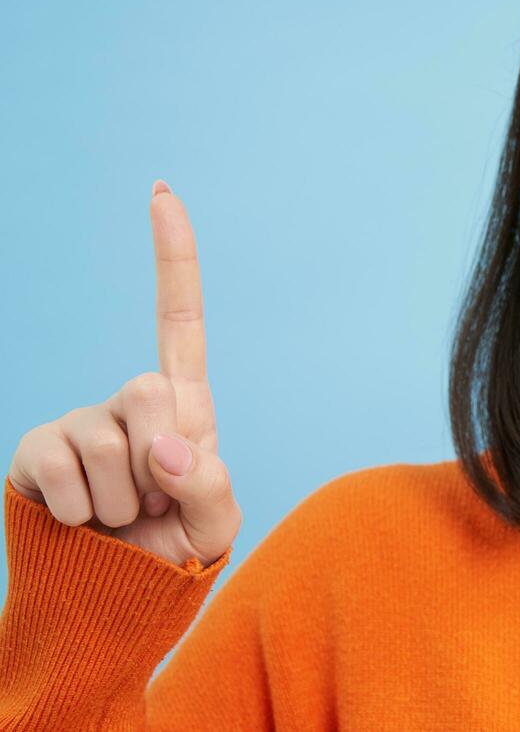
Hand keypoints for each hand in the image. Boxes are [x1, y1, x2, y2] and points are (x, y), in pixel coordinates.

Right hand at [7, 180, 239, 568]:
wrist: (114, 598)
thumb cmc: (174, 551)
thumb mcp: (214, 524)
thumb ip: (209, 486)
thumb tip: (166, 447)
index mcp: (182, 404)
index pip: (178, 319)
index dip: (172, 256)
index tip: (161, 192)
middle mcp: (126, 400)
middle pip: (146, 387)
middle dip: (160, 457)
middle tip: (157, 500)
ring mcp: (77, 422)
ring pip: (108, 441)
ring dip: (125, 501)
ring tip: (125, 519)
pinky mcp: (35, 453)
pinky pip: (64, 474)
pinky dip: (84, 513)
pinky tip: (85, 522)